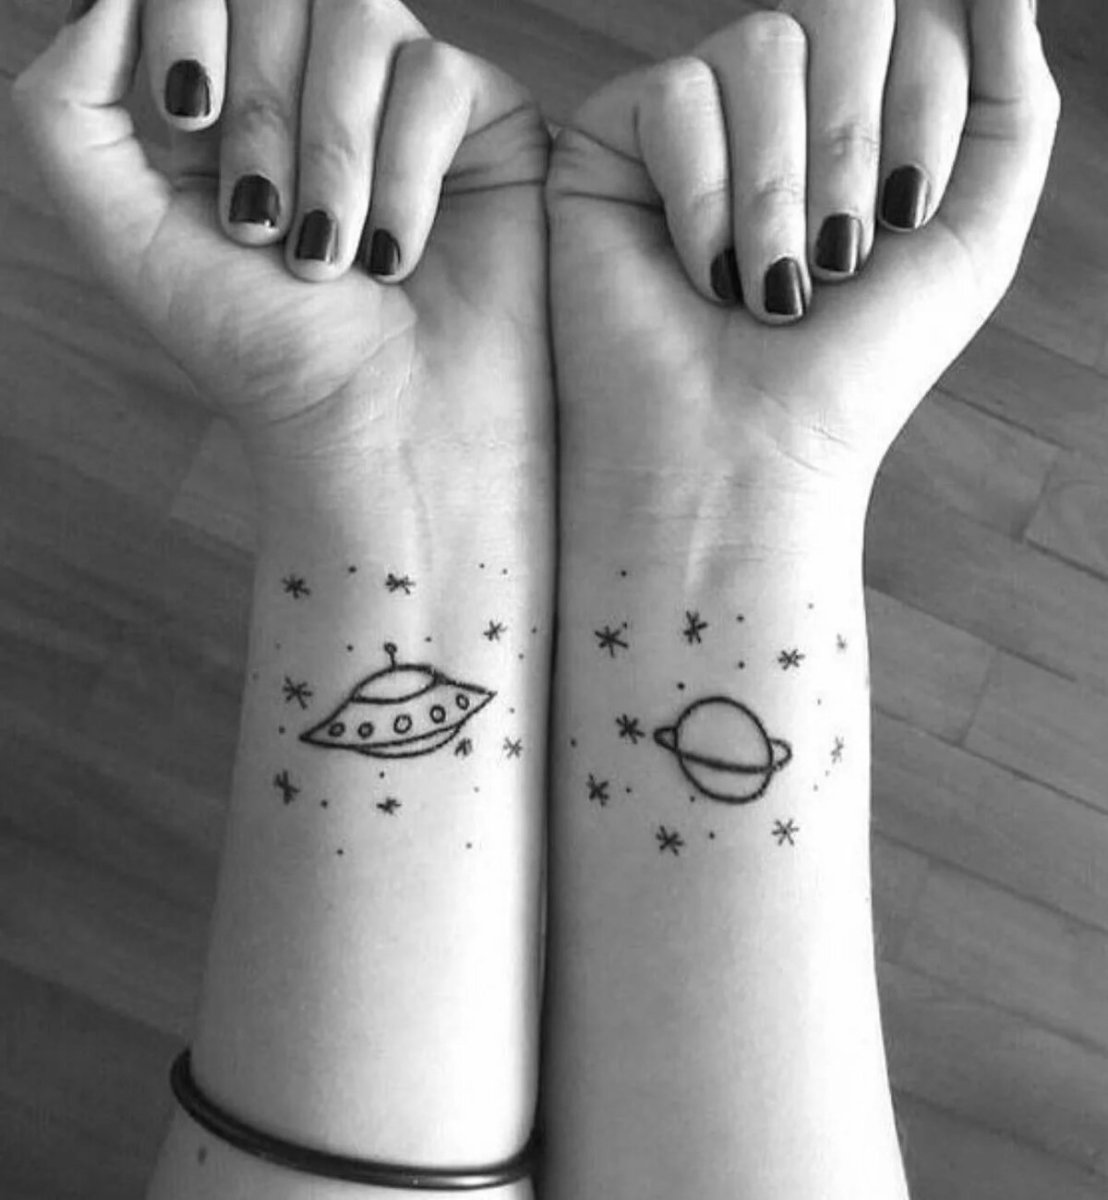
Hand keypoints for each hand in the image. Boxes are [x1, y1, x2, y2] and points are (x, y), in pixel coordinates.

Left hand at [14, 0, 549, 481]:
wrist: (383, 433)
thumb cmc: (265, 353)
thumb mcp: (124, 234)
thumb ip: (64, 107)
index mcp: (229, 94)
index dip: (185, 15)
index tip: (187, 119)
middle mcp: (316, 80)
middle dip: (260, 115)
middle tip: (264, 227)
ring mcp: (402, 94)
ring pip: (359, 15)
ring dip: (333, 150)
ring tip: (331, 257)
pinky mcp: (484, 122)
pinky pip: (435, 76)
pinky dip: (404, 173)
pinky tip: (396, 255)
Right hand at [547, 0, 1058, 503]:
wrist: (741, 455)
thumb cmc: (848, 370)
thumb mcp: (971, 239)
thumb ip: (1013, 103)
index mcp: (858, 116)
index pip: (918, 18)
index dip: (926, 105)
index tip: (906, 218)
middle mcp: (778, 103)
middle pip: (845, 8)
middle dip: (854, 140)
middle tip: (837, 254)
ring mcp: (695, 117)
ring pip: (762, 46)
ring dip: (780, 187)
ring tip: (767, 288)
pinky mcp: (614, 143)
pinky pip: (676, 96)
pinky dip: (703, 196)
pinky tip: (700, 273)